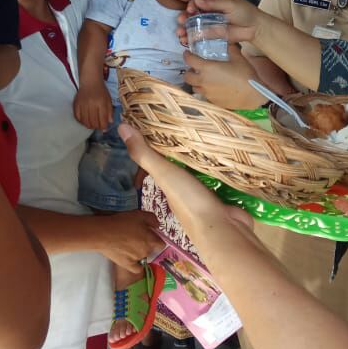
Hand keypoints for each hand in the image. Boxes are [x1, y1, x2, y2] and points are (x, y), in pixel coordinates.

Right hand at [74, 82, 113, 130]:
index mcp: (101, 103)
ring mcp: (82, 104)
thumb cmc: (101, 91)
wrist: (90, 81)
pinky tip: (85, 120)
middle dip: (96, 127)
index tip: (104, 127)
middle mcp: (91, 104)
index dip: (103, 127)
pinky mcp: (76, 104)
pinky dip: (81, 121)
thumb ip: (110, 112)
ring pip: (85, 122)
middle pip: (93, 122)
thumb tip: (110, 123)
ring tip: (92, 124)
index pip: (102, 120)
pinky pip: (77, 117)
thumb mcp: (109, 100)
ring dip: (89, 125)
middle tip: (98, 126)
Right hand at [96, 210, 160, 272]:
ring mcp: (137, 259)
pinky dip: (136, 265)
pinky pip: (136, 268)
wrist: (104, 234)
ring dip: (138, 252)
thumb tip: (157, 226)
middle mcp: (147, 251)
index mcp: (152, 240)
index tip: (149, 234)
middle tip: (136, 237)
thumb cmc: (123, 222)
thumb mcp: (140, 215)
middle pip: (151, 249)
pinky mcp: (127, 265)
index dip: (156, 239)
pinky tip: (132, 260)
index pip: (161, 243)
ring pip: (142, 257)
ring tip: (128, 245)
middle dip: (146, 244)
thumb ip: (152, 220)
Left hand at [118, 123, 253, 240]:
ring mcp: (204, 191)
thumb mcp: (164, 174)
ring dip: (202, 154)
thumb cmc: (189, 202)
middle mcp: (182, 188)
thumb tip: (120, 127)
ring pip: (200, 168)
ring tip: (205, 129)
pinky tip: (226, 148)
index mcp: (166, 184)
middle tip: (184, 120)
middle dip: (180, 147)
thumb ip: (145, 154)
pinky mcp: (223, 192)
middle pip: (179, 164)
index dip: (155, 143)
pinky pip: (220, 173)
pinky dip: (221, 163)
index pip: (156, 161)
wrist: (222, 229)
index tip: (157, 122)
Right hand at [178, 0, 260, 44]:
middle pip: (194, 14)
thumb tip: (197, 0)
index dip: (192, 5)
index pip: (199, 1)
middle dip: (185, 17)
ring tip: (180, 33)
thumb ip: (214, 2)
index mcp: (214, 2)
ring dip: (186, 29)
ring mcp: (211, 24)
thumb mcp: (230, 3)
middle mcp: (210, 12)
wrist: (255, 28)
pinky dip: (192, 38)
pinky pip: (201, 36)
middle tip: (181, 21)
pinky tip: (185, 40)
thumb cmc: (245, 12)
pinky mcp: (213, 35)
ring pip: (195, 26)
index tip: (189, 9)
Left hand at [184, 44, 261, 108]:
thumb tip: (229, 43)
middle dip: (189, 71)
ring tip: (204, 78)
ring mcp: (207, 93)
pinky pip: (204, 95)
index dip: (187, 55)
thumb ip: (231, 49)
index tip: (188, 53)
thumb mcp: (238, 58)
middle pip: (187, 76)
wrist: (252, 95)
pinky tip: (214, 87)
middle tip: (195, 67)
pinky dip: (205, 90)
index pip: (189, 60)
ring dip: (196, 82)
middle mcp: (203, 81)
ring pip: (194, 87)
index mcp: (207, 68)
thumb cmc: (245, 75)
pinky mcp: (213, 101)